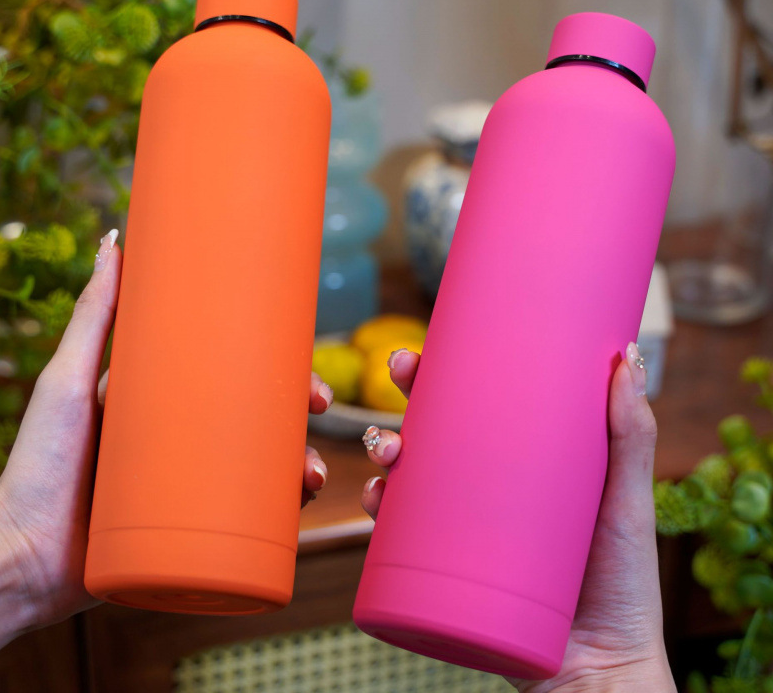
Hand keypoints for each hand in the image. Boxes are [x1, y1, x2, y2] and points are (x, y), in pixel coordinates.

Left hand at [0, 230, 331, 662]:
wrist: (20, 558)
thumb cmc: (38, 463)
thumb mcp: (70, 380)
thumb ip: (92, 315)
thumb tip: (114, 239)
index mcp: (162, 402)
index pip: (231, 375)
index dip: (273, 368)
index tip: (302, 360)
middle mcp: (181, 440)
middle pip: (255, 418)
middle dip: (297, 413)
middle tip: (319, 406)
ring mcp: (188, 485)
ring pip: (260, 468)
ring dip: (300, 465)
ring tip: (312, 474)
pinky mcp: (190, 530)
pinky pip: (247, 518)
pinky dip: (281, 511)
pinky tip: (301, 506)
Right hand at [361, 346, 675, 692]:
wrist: (601, 675)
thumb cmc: (624, 587)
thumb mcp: (628, 501)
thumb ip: (632, 434)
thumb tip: (625, 355)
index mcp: (520, 467)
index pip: (475, 408)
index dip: (443, 375)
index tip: (424, 349)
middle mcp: (485, 494)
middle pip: (434, 434)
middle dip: (405, 399)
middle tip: (401, 375)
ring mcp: (463, 532)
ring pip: (409, 479)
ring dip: (383, 452)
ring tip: (389, 451)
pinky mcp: (446, 573)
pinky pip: (402, 538)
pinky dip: (381, 514)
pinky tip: (376, 502)